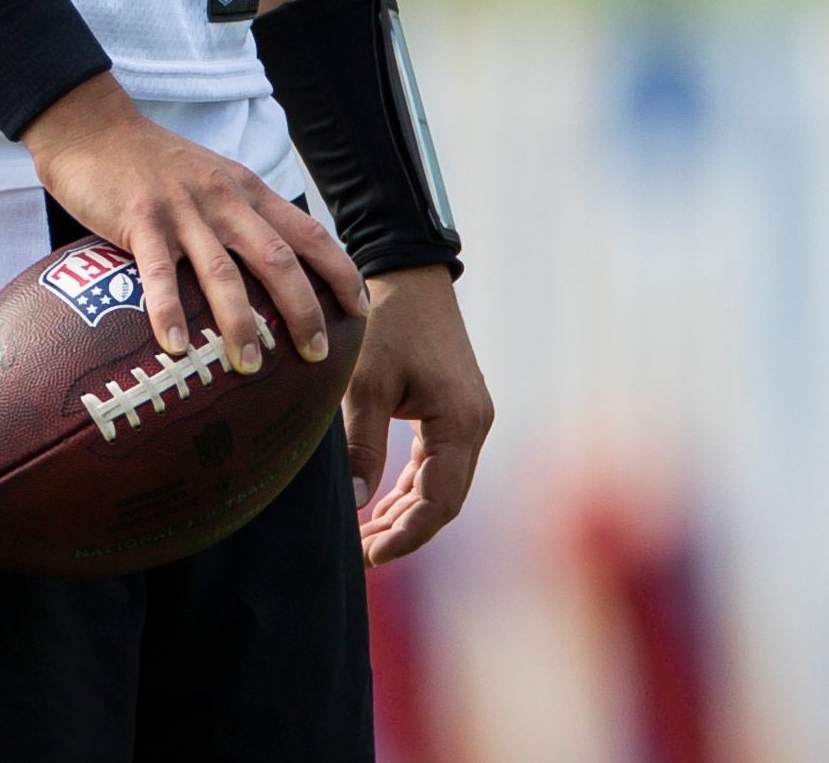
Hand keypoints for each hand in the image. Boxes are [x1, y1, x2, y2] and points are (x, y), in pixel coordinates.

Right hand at [21, 75, 362, 371]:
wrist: (93, 126)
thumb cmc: (153, 163)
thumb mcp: (211, 177)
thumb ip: (239, 214)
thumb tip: (270, 269)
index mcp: (246, 191)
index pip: (308, 233)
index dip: (339, 272)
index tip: (359, 309)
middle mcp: (223, 200)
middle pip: (277, 259)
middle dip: (303, 310)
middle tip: (316, 354)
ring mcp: (181, 210)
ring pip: (223, 273)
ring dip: (241, 324)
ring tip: (250, 367)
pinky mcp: (139, 219)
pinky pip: (160, 272)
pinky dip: (170, 311)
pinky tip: (177, 346)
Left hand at [345, 265, 488, 564]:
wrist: (408, 272)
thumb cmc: (386, 322)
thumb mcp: (365, 383)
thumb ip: (362, 445)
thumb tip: (355, 502)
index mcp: (460, 422)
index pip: (438, 501)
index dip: (405, 535)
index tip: (369, 556)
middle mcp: (474, 424)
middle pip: (444, 500)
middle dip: (404, 531)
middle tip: (360, 554)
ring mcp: (468, 417)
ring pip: (441, 484)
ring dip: (406, 511)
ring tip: (365, 536)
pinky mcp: (455, 409)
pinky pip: (437, 462)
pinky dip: (411, 486)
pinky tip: (380, 502)